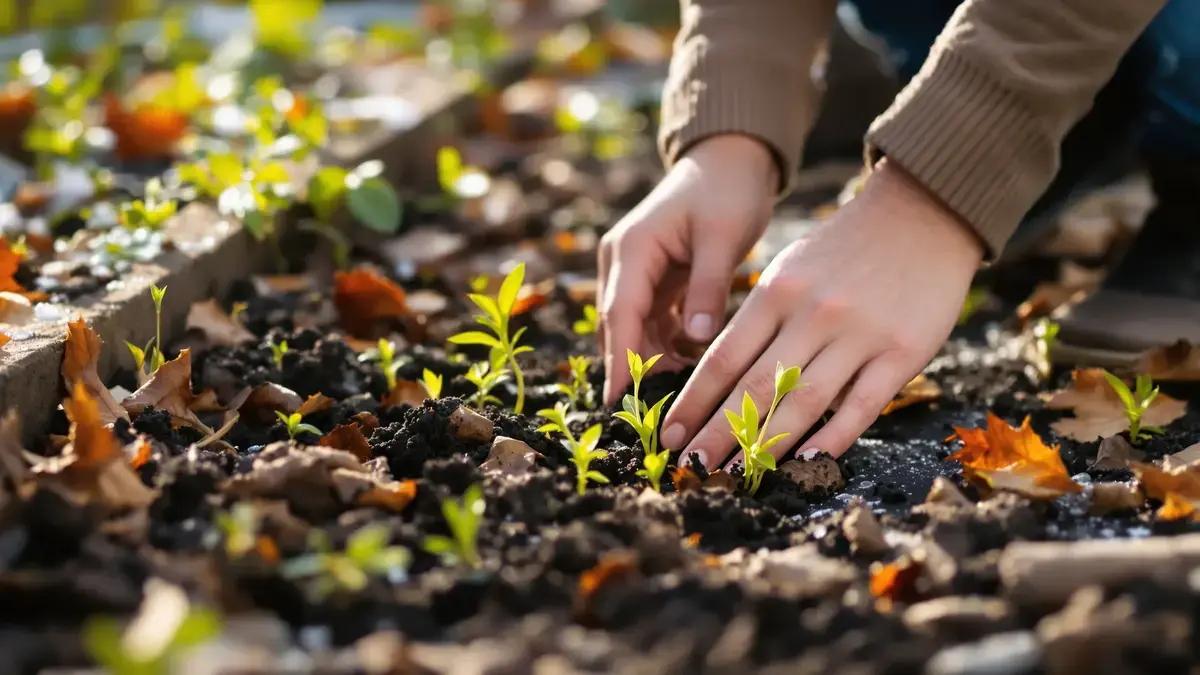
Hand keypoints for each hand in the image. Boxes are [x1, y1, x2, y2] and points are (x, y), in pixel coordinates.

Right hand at [597, 134, 778, 403]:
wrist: (731, 160)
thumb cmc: (728, 190)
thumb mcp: (722, 237)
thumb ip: (708, 288)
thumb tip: (697, 340)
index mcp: (632, 248)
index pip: (622, 314)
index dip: (620, 360)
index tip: (619, 401)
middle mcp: (623, 261)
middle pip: (621, 327)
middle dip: (635, 368)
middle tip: (657, 412)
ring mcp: (635, 270)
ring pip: (635, 329)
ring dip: (654, 359)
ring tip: (682, 394)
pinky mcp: (653, 279)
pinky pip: (653, 322)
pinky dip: (667, 345)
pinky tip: (692, 366)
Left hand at [659, 159, 984, 467]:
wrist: (922, 213)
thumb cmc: (843, 249)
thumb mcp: (789, 269)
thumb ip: (760, 320)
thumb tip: (721, 380)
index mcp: (776, 293)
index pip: (722, 359)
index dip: (693, 403)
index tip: (669, 435)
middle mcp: (812, 314)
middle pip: (755, 387)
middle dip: (717, 434)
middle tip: (689, 468)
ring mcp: (859, 335)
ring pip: (803, 402)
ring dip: (765, 446)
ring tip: (736, 476)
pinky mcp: (902, 352)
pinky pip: (861, 406)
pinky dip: (831, 438)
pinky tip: (805, 464)